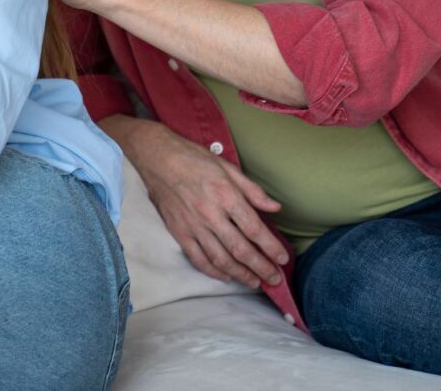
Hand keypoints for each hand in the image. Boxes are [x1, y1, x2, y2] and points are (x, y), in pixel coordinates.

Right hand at [104, 115, 288, 288]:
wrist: (157, 158)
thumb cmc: (194, 158)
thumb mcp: (227, 167)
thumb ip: (252, 190)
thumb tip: (275, 207)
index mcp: (225, 195)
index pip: (254, 228)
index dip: (271, 247)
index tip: (283, 258)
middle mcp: (211, 214)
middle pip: (241, 249)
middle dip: (261, 267)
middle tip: (275, 278)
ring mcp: (193, 226)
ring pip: (221, 259)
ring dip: (241, 275)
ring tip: (255, 282)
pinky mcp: (179, 232)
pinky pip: (198, 259)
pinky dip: (214, 272)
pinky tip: (226, 277)